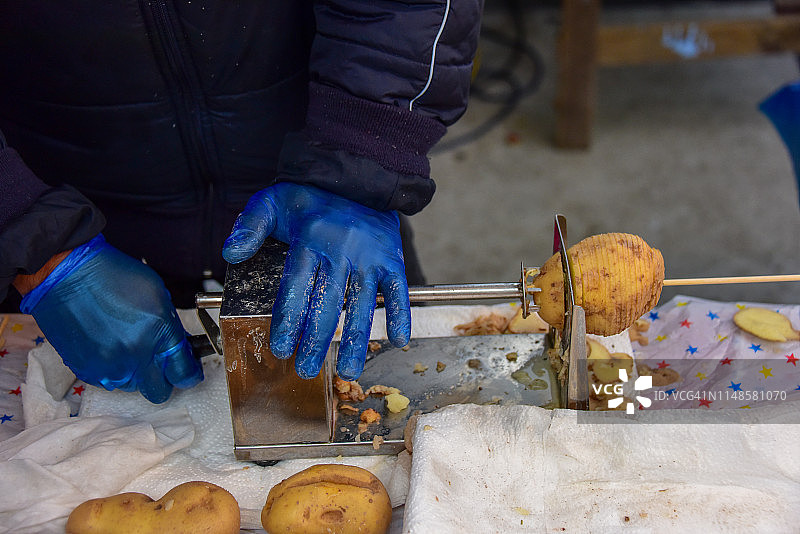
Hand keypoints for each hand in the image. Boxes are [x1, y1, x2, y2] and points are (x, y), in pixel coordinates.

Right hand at [19, 235, 202, 402]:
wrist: (67, 275)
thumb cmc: (113, 277)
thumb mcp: (158, 294)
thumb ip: (171, 327)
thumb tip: (180, 348)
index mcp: (157, 334)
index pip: (184, 373)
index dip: (189, 374)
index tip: (189, 372)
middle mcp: (134, 356)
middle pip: (159, 391)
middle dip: (164, 380)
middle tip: (160, 363)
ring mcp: (108, 367)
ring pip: (133, 386)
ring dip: (136, 372)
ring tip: (127, 344)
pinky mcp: (87, 371)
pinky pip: (109, 381)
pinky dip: (113, 369)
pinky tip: (109, 345)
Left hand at [223, 182, 410, 379]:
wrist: (357, 175)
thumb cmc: (311, 196)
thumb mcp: (271, 201)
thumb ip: (250, 226)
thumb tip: (231, 252)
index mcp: (309, 240)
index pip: (297, 288)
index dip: (289, 321)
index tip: (282, 348)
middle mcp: (341, 251)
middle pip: (328, 304)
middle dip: (316, 341)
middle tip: (306, 368)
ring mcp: (369, 257)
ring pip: (363, 305)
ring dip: (358, 341)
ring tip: (350, 370)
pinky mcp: (391, 259)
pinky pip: (397, 290)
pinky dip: (400, 314)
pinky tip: (399, 340)